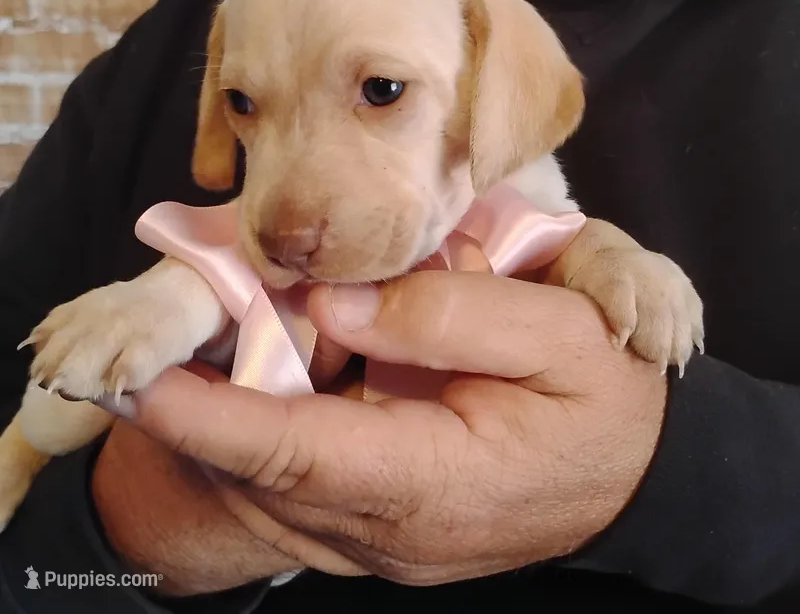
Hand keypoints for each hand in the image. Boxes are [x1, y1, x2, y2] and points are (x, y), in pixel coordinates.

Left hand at [107, 271, 666, 584]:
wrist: (638, 472)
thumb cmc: (606, 396)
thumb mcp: (559, 335)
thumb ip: (449, 314)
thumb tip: (338, 299)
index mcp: (436, 481)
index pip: (296, 455)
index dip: (207, 419)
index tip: (137, 382)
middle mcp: (393, 530)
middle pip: (264, 479)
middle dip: (192, 421)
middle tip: (139, 360)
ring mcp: (384, 538)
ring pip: (272, 492)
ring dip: (219, 433)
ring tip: (183, 371)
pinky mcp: (384, 526)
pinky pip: (300, 490)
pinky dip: (259, 444)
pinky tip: (251, 395)